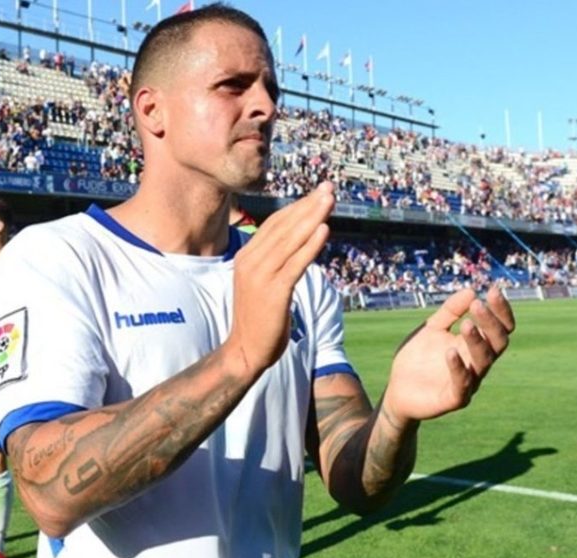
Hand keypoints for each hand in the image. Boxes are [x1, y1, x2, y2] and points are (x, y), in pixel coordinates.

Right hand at [226, 182, 334, 379]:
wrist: (245, 350)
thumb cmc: (258, 317)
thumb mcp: (261, 282)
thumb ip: (274, 261)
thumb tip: (296, 242)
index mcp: (246, 256)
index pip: (274, 224)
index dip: (298, 207)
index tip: (318, 194)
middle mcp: (250, 261)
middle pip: (283, 226)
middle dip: (308, 206)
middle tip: (329, 189)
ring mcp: (260, 276)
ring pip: (290, 240)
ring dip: (312, 218)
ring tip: (330, 201)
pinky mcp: (273, 291)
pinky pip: (295, 263)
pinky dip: (310, 245)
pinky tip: (324, 230)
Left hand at [383, 286, 514, 423]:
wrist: (397, 389)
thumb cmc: (418, 358)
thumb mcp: (432, 329)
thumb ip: (449, 311)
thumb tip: (471, 291)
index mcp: (474, 345)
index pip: (500, 327)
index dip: (500, 310)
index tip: (493, 291)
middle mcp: (477, 363)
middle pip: (498, 343)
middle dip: (491, 323)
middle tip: (478, 306)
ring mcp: (469, 382)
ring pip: (484, 362)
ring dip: (477, 342)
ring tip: (466, 324)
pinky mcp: (454, 399)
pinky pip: (463, 385)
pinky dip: (458, 368)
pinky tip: (449, 352)